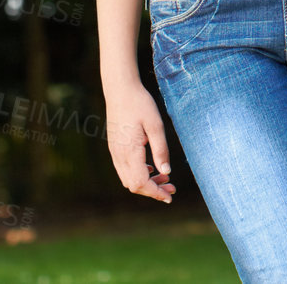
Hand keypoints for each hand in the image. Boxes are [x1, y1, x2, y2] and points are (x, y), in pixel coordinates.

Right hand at [103, 79, 175, 202]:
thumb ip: (161, 150)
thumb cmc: (140, 104)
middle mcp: (119, 155)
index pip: (141, 183)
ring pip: (128, 179)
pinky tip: (152, 169)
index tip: (170, 196)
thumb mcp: (156, 125)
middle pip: (134, 185)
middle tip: (172, 187)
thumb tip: (167, 173)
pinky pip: (124, 170)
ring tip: (165, 179)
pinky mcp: (114, 148)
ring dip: (146, 183)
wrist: (120, 90)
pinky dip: (138, 175)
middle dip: (153, 191)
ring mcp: (114, 152)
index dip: (156, 193)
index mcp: (129, 151)